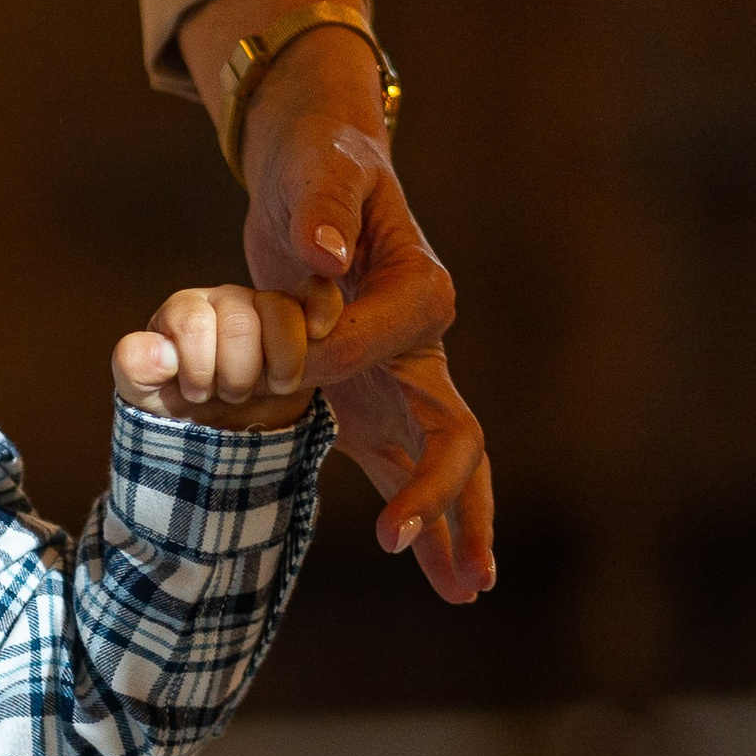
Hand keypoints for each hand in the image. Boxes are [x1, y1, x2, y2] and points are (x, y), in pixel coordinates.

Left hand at [114, 284, 320, 430]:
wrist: (226, 428)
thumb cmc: (181, 403)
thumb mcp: (143, 393)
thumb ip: (134, 368)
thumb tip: (159, 352)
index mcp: (185, 312)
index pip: (191, 321)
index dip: (198, 367)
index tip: (197, 394)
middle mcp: (225, 301)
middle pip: (238, 321)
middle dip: (236, 373)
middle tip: (230, 396)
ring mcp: (266, 307)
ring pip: (280, 310)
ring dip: (279, 362)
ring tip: (270, 387)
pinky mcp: (303, 319)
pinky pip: (318, 294)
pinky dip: (322, 310)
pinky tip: (317, 334)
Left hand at [177, 0, 493, 604]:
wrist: (320, 166)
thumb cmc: (317, 165)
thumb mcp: (314, 171)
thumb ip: (321, 205)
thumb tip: (319, 255)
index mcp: (419, 290)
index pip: (383, 345)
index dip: (334, 360)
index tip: (290, 366)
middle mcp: (424, 343)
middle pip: (454, 431)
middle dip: (439, 492)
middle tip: (406, 544)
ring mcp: (405, 378)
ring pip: (445, 463)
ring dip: (457, 525)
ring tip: (466, 590)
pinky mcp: (373, 399)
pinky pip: (403, 467)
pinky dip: (423, 517)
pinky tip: (442, 576)